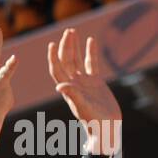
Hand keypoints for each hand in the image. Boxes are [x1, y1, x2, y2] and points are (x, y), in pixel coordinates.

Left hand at [47, 27, 121, 154]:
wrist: (106, 126)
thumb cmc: (93, 120)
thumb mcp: (82, 107)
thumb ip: (72, 96)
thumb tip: (59, 86)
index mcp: (68, 88)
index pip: (57, 69)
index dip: (54, 57)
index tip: (51, 44)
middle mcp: (74, 83)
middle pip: (67, 61)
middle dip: (66, 46)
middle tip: (67, 31)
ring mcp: (84, 82)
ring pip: (77, 59)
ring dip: (75, 46)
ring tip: (73, 32)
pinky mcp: (96, 82)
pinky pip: (92, 63)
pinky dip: (91, 52)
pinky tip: (90, 40)